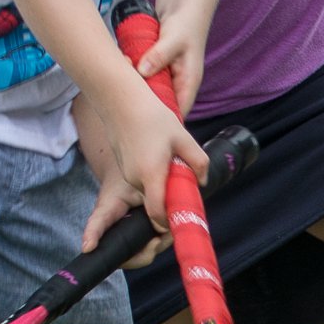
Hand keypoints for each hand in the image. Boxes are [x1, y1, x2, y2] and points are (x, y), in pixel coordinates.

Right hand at [80, 79, 209, 247]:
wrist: (121, 101)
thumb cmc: (153, 117)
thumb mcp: (182, 137)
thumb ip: (197, 161)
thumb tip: (202, 181)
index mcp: (150, 174)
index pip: (157, 213)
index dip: (169, 222)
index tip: (181, 218)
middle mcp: (135, 179)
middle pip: (154, 205)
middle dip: (169, 204)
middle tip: (184, 190)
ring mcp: (126, 174)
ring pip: (147, 193)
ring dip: (161, 188)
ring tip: (172, 166)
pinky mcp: (123, 167)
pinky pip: (141, 182)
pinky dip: (152, 179)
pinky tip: (159, 158)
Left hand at [127, 7, 207, 117]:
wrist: (183, 4)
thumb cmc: (186, 22)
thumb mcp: (174, 38)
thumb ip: (159, 55)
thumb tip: (142, 71)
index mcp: (188, 84)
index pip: (177, 114)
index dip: (161, 123)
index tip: (139, 123)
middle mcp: (177, 84)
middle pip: (159, 107)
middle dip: (142, 105)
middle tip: (123, 99)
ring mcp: (164, 77)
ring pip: (148, 92)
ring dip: (134, 88)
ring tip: (120, 81)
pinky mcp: (153, 68)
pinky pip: (141, 79)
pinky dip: (131, 75)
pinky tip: (121, 69)